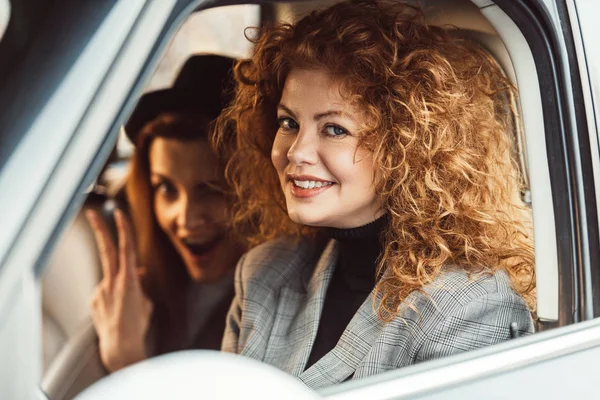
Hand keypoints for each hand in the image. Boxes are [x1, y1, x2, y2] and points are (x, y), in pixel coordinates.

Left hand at [87, 209, 152, 372]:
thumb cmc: (138, 325)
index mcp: (129, 280)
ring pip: (111, 279)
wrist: (119, 346)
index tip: (119, 213)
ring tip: (125, 309)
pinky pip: (105, 293)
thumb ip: (140, 284)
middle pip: (106, 249)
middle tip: (91, 213)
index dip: (124, 230)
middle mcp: (112, 282)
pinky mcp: (93, 300)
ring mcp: (100, 290)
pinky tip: (117, 313)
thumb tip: (137, 273)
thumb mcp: (146, 302)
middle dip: (100, 230)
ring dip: (119, 288)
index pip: (126, 249)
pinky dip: (112, 299)